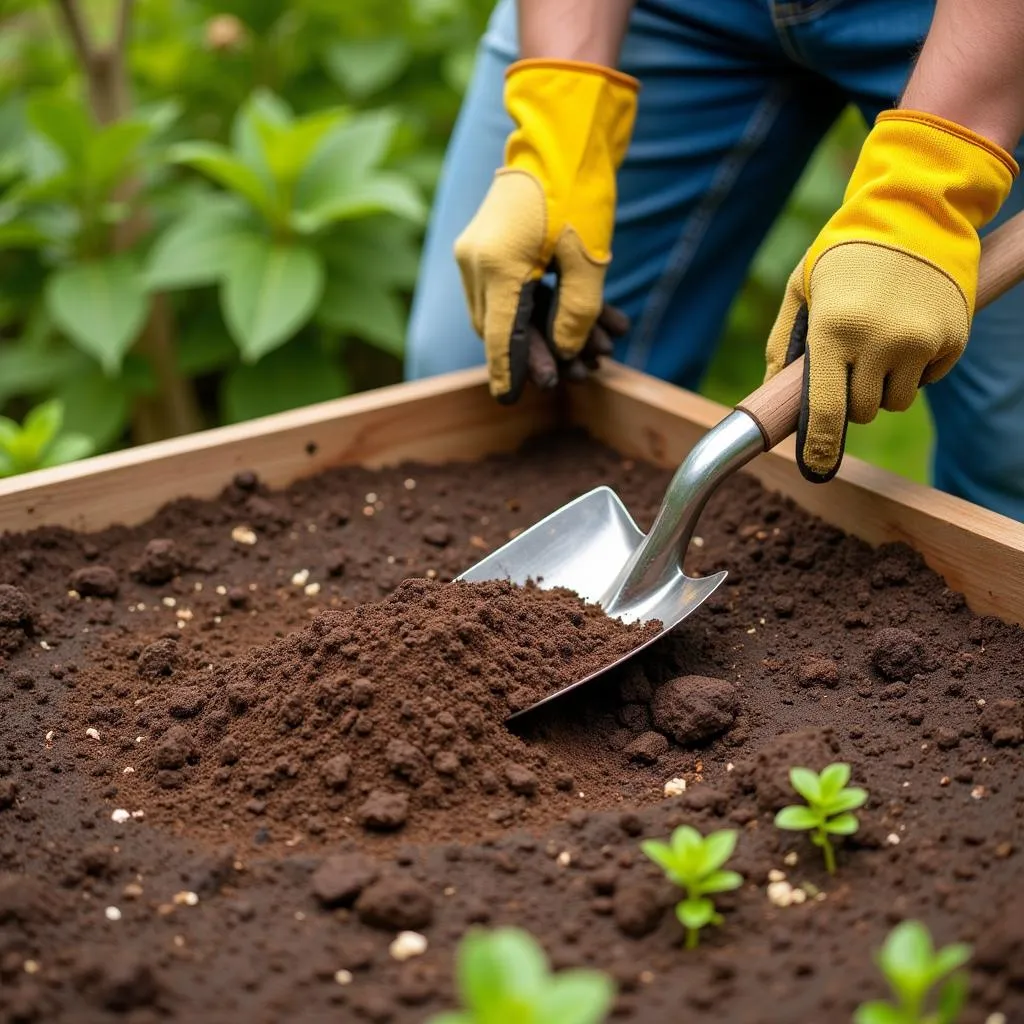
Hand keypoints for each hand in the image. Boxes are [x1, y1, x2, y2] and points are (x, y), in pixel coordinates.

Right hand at [454, 58, 637, 403]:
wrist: (562, 130)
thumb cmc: (579, 187)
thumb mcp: (589, 259)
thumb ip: (577, 314)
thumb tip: (564, 350)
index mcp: (497, 266)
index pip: (501, 337)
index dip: (509, 373)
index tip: (509, 401)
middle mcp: (475, 261)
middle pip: (499, 327)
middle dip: (536, 354)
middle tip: (574, 376)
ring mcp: (476, 250)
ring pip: (504, 310)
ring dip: (543, 331)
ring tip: (593, 349)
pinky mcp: (487, 242)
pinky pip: (507, 288)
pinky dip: (539, 305)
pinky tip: (578, 318)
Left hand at [765, 111, 1016, 481]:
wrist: (916, 210)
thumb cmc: (846, 252)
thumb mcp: (801, 287)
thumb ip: (783, 342)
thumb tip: (769, 394)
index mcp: (833, 332)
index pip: (826, 411)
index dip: (819, 446)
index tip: (816, 466)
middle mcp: (879, 342)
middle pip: (863, 412)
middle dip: (852, 398)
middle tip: (850, 362)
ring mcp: (921, 342)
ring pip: (897, 402)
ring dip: (885, 386)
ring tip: (880, 341)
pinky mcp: (954, 339)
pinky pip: (929, 380)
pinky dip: (918, 368)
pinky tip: (909, 330)